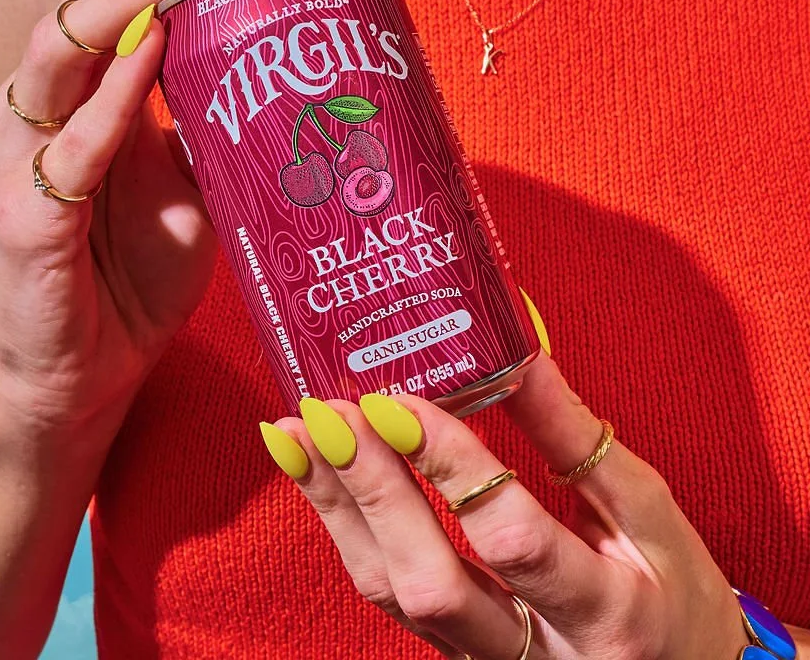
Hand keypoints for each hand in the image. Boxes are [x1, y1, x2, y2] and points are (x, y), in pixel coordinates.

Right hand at [0, 0, 294, 447]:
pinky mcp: (24, 222)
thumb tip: (282, 74)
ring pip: (54, 58)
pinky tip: (150, 55)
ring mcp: (21, 165)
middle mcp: (37, 118)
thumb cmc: (132, 278)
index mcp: (75, 103)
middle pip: (73, 12)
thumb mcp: (188, 188)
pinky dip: (111, 99)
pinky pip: (69, 148)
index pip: (104, 8)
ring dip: (120, 7)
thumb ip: (207, 127)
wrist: (88, 379)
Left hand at [262, 353, 752, 658]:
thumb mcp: (647, 508)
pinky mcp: (455, 656)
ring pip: (396, 598)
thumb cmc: (673, 589)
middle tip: (327, 413)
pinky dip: (346, 530)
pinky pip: (389, 598)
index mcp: (607, 613)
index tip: (398, 401)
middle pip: (433, 583)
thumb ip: (572, 432)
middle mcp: (541, 656)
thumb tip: (517, 340)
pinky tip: (316, 474)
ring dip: (339, 509)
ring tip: (296, 434)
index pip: (511, 539)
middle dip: (373, 492)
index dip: (450, 468)